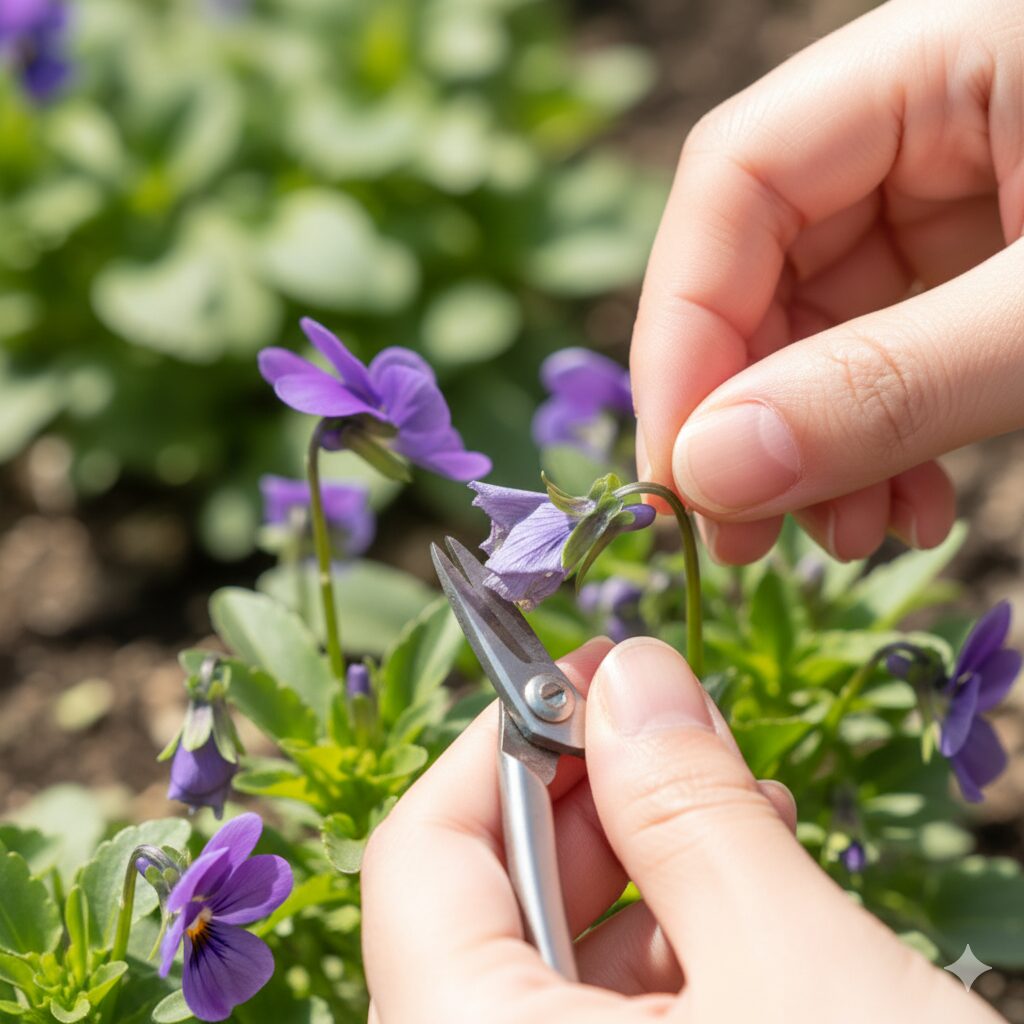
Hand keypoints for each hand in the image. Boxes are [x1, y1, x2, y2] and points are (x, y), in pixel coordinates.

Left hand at [361, 638, 995, 1022]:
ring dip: (636, 871)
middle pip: (479, 906)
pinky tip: (745, 908)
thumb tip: (631, 674)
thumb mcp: (792, 969)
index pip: (420, 855)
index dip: (500, 744)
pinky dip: (667, 954)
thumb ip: (687, 806)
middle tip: (668, 730)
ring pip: (546, 967)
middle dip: (581, 802)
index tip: (585, 674)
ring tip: (736, 809)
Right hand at [631, 0, 1023, 563]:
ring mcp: (965, 188)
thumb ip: (894, 383)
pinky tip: (903, 508)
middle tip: (746, 537)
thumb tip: (709, 472)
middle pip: (766, 263)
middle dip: (751, 416)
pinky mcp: (996, 256)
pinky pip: (896, 349)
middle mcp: (932, 113)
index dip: (682, 335)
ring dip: (816, 448)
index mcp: (944, 50)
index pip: (735, 180)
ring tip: (845, 540)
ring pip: (825, 324)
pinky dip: (884, 440)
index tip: (680, 474)